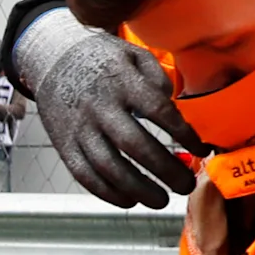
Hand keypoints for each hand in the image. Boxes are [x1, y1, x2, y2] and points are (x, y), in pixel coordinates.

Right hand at [15, 18, 201, 207]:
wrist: (51, 59)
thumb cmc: (101, 59)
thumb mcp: (132, 54)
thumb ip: (157, 77)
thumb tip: (173, 107)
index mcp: (121, 82)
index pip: (158, 111)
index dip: (184, 134)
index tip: (202, 149)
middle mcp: (99, 107)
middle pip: (134, 145)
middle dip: (165, 170)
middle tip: (186, 185)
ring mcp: (80, 129)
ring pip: (109, 167)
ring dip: (138, 189)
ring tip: (161, 200)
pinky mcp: (65, 146)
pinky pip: (85, 176)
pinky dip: (108, 193)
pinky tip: (129, 200)